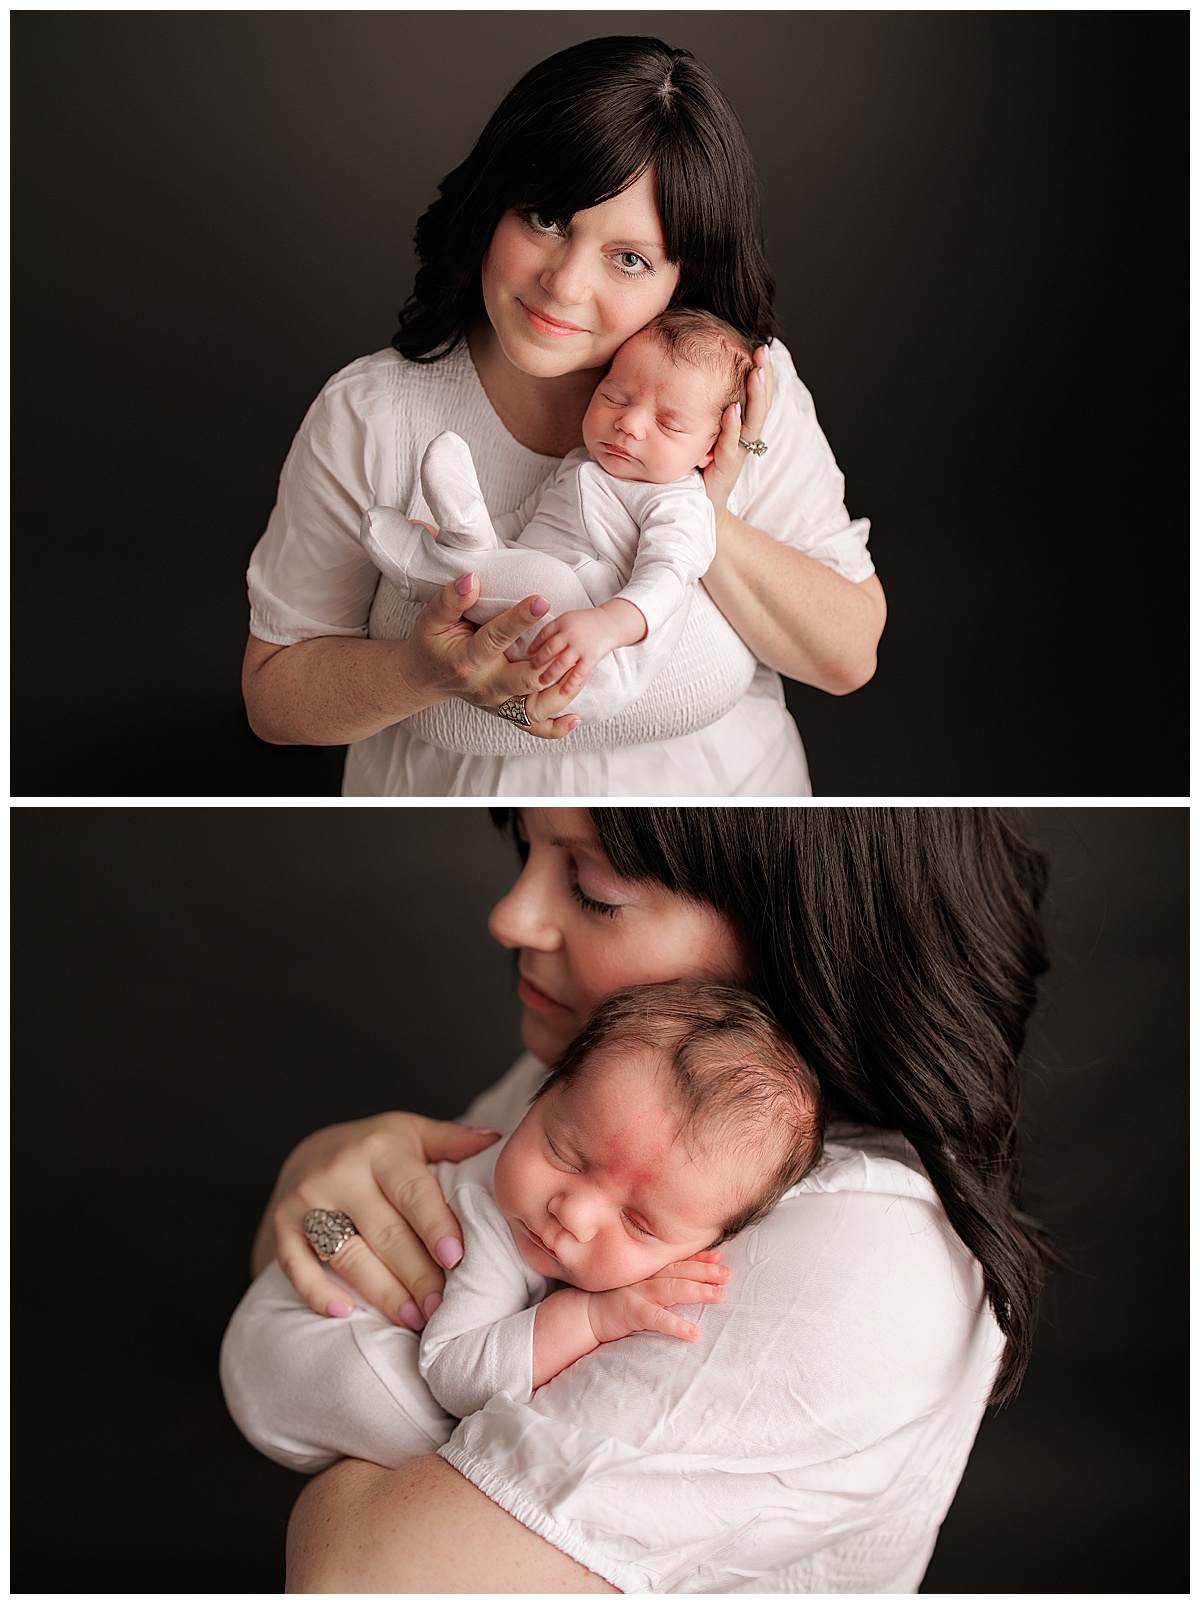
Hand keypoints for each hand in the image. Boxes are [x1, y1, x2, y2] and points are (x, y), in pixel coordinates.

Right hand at [260, 1112, 500, 1327]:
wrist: (310, 1151)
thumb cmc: (376, 1148)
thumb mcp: (413, 1133)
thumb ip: (452, 1140)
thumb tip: (497, 1141)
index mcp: (381, 1148)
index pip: (413, 1191)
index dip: (434, 1225)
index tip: (456, 1258)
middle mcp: (341, 1171)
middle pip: (385, 1232)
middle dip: (417, 1273)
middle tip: (442, 1307)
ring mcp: (307, 1199)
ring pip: (348, 1254)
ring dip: (382, 1292)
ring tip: (414, 1319)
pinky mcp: (283, 1223)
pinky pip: (298, 1264)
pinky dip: (317, 1291)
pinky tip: (344, 1313)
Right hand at [405, 576, 584, 739]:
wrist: (424, 678)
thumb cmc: (431, 642)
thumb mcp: (431, 618)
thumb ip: (450, 599)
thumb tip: (471, 580)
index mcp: (467, 660)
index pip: (496, 638)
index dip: (520, 619)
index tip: (542, 600)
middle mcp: (485, 686)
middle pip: (524, 680)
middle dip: (551, 664)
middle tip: (573, 645)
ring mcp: (497, 704)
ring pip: (535, 708)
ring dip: (562, 693)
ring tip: (585, 671)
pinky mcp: (505, 713)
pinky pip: (533, 728)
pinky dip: (555, 727)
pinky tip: (576, 717)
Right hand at [586, 1250, 730, 1344]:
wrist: (583, 1314)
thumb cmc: (614, 1303)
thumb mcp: (637, 1288)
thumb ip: (658, 1283)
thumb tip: (685, 1282)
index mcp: (649, 1273)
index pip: (678, 1262)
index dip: (700, 1259)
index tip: (720, 1258)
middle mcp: (646, 1278)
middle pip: (681, 1271)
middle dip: (706, 1272)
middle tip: (729, 1275)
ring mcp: (639, 1293)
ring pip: (674, 1289)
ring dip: (699, 1291)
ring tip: (720, 1296)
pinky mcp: (632, 1312)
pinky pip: (657, 1319)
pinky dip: (676, 1325)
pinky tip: (694, 1334)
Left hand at [702, 344, 774, 529]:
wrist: (700, 511)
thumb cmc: (701, 471)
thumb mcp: (704, 436)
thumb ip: (707, 412)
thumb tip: (694, 378)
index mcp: (740, 429)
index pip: (754, 396)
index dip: (760, 373)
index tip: (760, 347)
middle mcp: (743, 439)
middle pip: (758, 403)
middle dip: (763, 376)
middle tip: (763, 351)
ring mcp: (736, 454)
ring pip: (751, 421)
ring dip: (754, 395)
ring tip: (756, 371)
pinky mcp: (725, 468)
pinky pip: (730, 445)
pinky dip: (732, 427)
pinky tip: (733, 409)